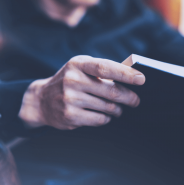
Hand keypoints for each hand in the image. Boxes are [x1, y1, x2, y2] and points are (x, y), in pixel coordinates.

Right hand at [18, 55, 144, 129]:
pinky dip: (106, 118)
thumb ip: (102, 70)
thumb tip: (132, 77)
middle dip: (129, 98)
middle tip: (136, 101)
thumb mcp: (81, 68)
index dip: (125, 74)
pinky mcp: (70, 116)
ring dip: (118, 110)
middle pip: (111, 92)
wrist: (42, 100)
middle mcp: (72, 80)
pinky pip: (100, 119)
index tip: (141, 79)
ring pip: (108, 108)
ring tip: (118, 109)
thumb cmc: (70, 80)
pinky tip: (104, 114)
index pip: (105, 68)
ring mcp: (70, 99)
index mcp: (78, 64)